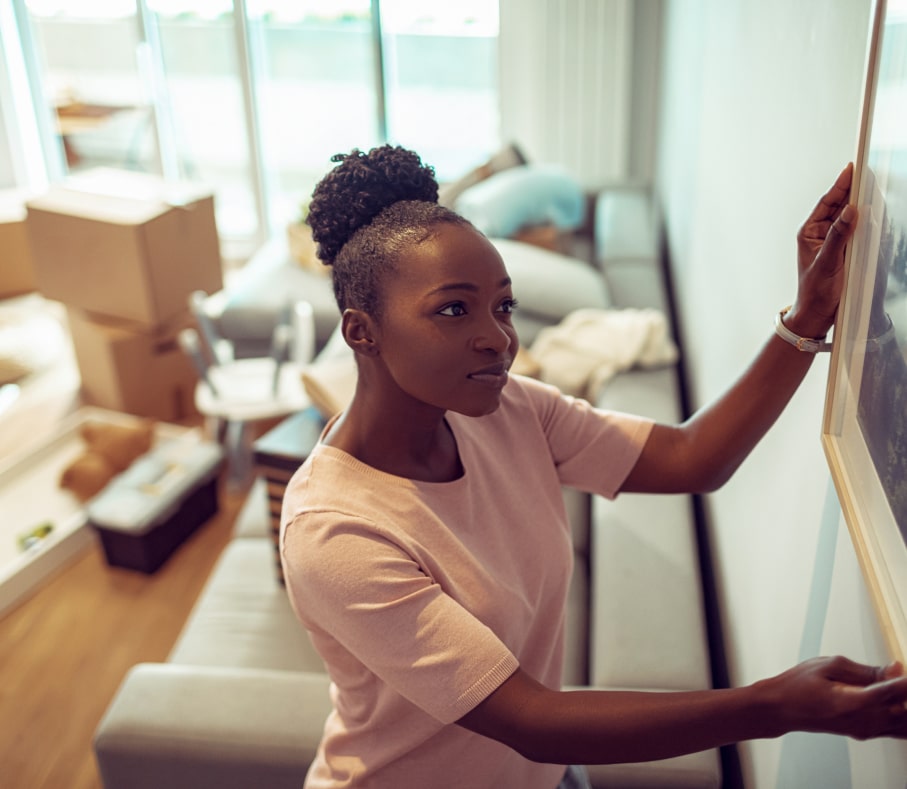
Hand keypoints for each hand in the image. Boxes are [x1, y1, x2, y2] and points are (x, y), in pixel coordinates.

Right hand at [760, 655, 906, 739]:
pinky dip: (901, 716)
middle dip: (903, 692)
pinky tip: (896, 703)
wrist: (782, 708)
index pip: (891, 692)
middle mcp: (862, 721)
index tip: (905, 669)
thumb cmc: (798, 685)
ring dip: (903, 705)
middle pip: (903, 709)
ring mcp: (865, 730)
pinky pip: (896, 730)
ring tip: (893, 687)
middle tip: (896, 673)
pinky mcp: (865, 733)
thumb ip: (865, 670)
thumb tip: (896, 669)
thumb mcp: (828, 665)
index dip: (904, 681)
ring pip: (903, 723)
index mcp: (851, 702)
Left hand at [786, 164, 858, 338]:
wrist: (817, 313)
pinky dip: (862, 219)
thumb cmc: (815, 291)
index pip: (827, 202)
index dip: (840, 184)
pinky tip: (871, 211)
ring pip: (846, 215)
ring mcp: (830, 241)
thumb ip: (838, 236)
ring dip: (858, 202)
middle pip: (837, 205)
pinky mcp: (841, 249)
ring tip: (870, 185)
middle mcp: (818, 233)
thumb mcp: (827, 262)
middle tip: (866, 171)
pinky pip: (853, 229)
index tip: (852, 167)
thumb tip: (850, 210)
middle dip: (851, 188)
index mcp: (808, 232)